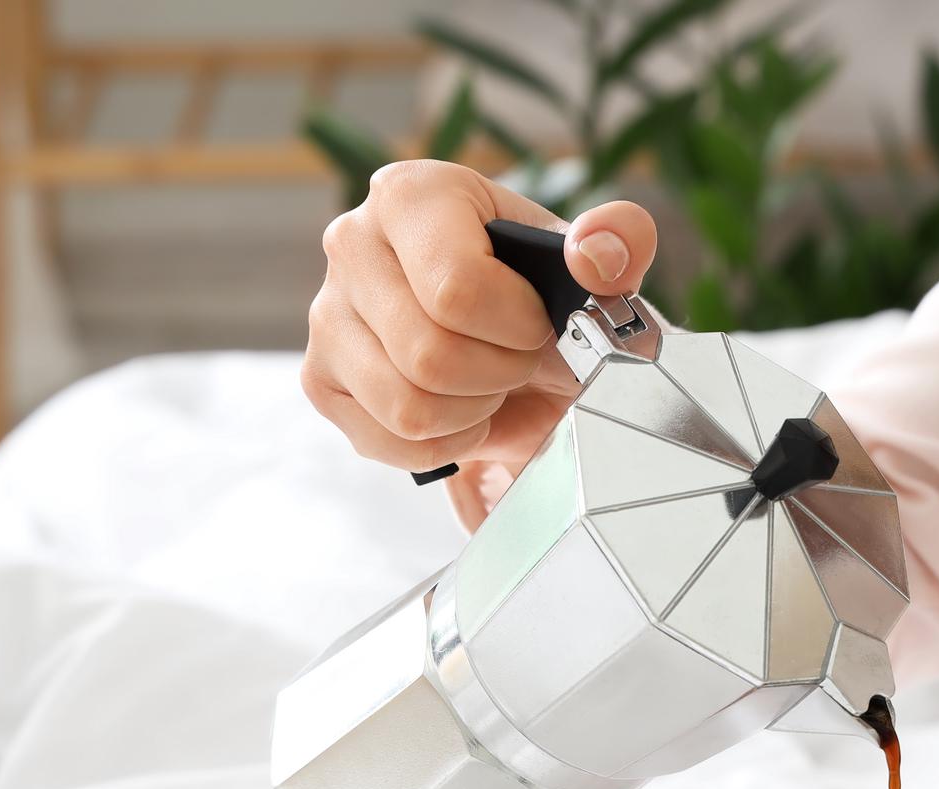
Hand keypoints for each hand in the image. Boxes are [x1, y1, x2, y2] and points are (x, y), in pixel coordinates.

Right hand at [300, 160, 656, 526]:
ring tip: (487, 383)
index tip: (537, 323)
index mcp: (412, 194)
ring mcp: (326, 317)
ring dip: (471, 412)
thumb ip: (617, 241)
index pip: (456, 289)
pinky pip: (388, 442)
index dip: (516, 327)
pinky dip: (442, 444)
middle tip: (517, 361)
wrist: (508, 339)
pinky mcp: (321, 380)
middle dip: (498, 374)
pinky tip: (459, 411)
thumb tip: (598, 255)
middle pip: (429, 355)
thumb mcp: (591, 261)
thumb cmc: (540, 291)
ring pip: (408, 406)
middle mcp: (351, 245)